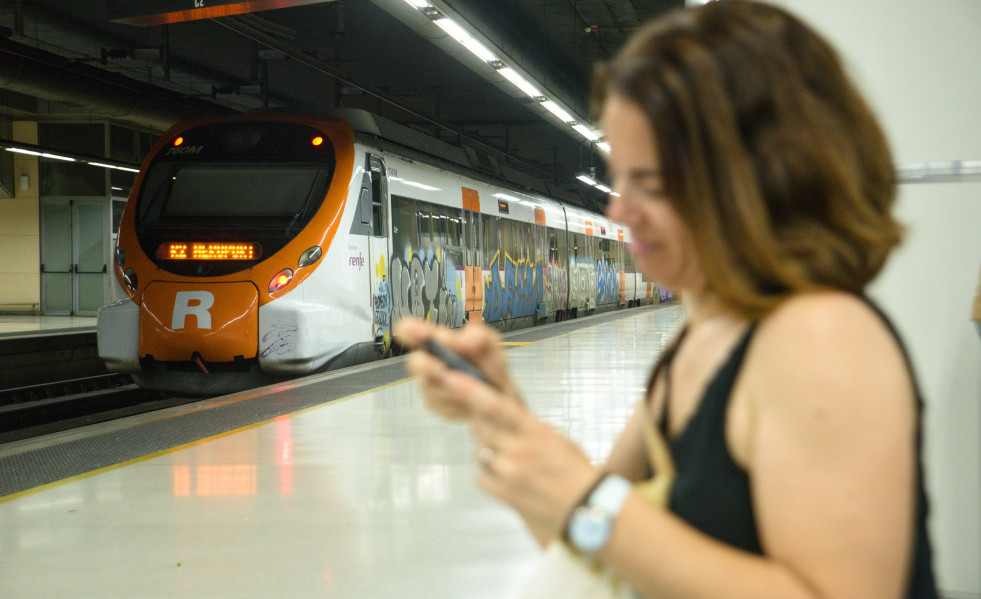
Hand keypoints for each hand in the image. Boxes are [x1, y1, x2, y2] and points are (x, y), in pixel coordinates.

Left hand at [394, 317, 599, 538]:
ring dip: (490, 452)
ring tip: (515, 462)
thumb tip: (502, 413)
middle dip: (484, 426)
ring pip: (480, 451)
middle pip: (480, 427)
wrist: (585, 510)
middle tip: (502, 434)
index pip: (496, 406)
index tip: (452, 378)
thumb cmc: (574, 471)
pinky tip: (511, 480)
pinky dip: (491, 476)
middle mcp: (518, 449)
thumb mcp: (556, 439)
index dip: (471, 390)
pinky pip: (482, 476)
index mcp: (534, 430)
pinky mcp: (503, 493)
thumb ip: (527, 425)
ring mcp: (508, 472)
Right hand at [394, 318, 520, 418]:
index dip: (409, 330)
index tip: (423, 335)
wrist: (497, 394)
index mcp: (436, 339)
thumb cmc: (489, 364)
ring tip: (472, 387)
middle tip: (443, 369)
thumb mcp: (490, 344)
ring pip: (430, 387)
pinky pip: (439, 404)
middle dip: (429, 367)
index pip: (409, 330)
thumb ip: (476, 336)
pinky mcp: (433, 403)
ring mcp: (427, 383)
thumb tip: (455, 339)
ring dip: (451, 387)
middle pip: (415, 362)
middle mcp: (426, 359)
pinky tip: (468, 400)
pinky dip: (456, 403)